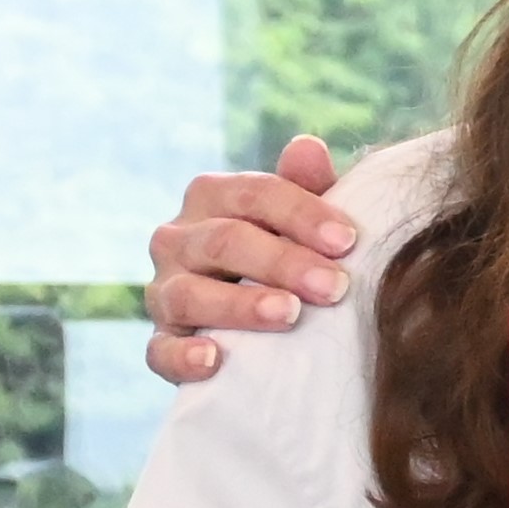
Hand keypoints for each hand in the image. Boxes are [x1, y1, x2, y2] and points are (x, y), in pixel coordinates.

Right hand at [148, 134, 352, 381]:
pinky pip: (160, 350)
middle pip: (225, 241)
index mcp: (212, 198)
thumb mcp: (303, 222)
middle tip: (335, 287)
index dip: (302, 214)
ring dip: (241, 305)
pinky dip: (183, 356)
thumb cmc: (290, 258)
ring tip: (289, 315)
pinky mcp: (162, 341)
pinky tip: (214, 361)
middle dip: (284, 262)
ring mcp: (164, 292)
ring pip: (190, 294)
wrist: (261, 325)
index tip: (348, 240)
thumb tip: (308, 146)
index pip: (253, 194)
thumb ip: (307, 188)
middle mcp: (178, 239)